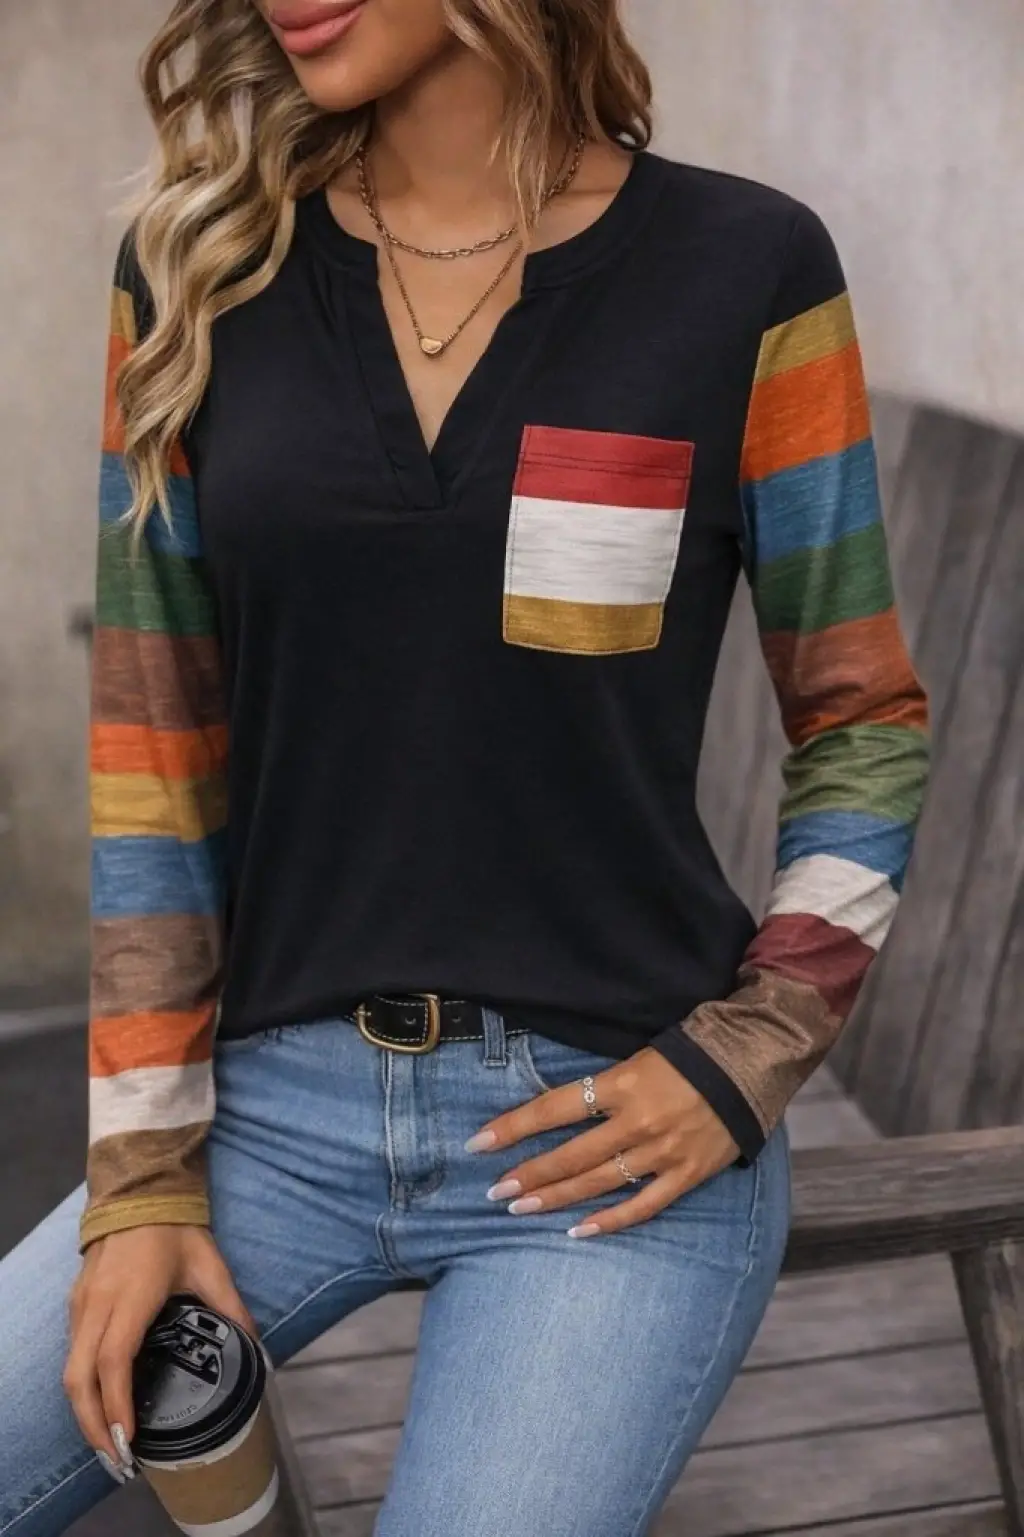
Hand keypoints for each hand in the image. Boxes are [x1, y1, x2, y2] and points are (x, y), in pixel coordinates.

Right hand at [64, 1225, 255, 1479]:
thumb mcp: (211, 1266)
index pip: (114, 1361)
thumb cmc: (176, 1228)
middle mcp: (98, 1304)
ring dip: (84, 1411)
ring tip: (109, 1444)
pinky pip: (72, 1353)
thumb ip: (232, 1308)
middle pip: (80, 1378)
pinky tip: (101, 1404)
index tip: (130, 1439)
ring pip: (70, 1369)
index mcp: (131, 1296)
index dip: (118, 1405)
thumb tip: (260, 1347)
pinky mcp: (77, 1302)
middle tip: (119, 1459)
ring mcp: (82, 1303)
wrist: (140, 1190)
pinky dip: (82, 1387)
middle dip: (94, 1425)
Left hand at [466, 1047, 739, 1236]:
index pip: (554, 1107)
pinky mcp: (688, 1173)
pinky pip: (643, 1205)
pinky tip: (578, 1230)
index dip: (513, 1126)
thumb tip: (552, 1113)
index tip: (478, 1143)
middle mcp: (640, 1120)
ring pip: (599, 1183)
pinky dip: (610, 1221)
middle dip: (528, 1174)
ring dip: (556, 1198)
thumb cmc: (687, 1055)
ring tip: (521, 1209)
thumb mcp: (636, 1058)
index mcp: (623, 1082)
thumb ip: (600, 1087)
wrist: (751, 1061)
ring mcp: (665, 1150)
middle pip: (571, 1154)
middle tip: (495, 1191)